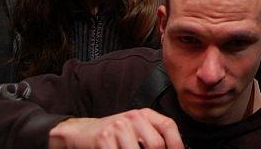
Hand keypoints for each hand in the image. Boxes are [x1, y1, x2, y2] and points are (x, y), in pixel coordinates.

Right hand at [48, 109, 183, 148]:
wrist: (83, 132)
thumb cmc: (114, 133)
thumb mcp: (137, 129)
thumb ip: (153, 136)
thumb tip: (175, 148)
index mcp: (145, 114)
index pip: (168, 126)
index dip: (177, 144)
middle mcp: (133, 117)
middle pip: (156, 144)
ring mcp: (118, 127)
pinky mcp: (103, 139)